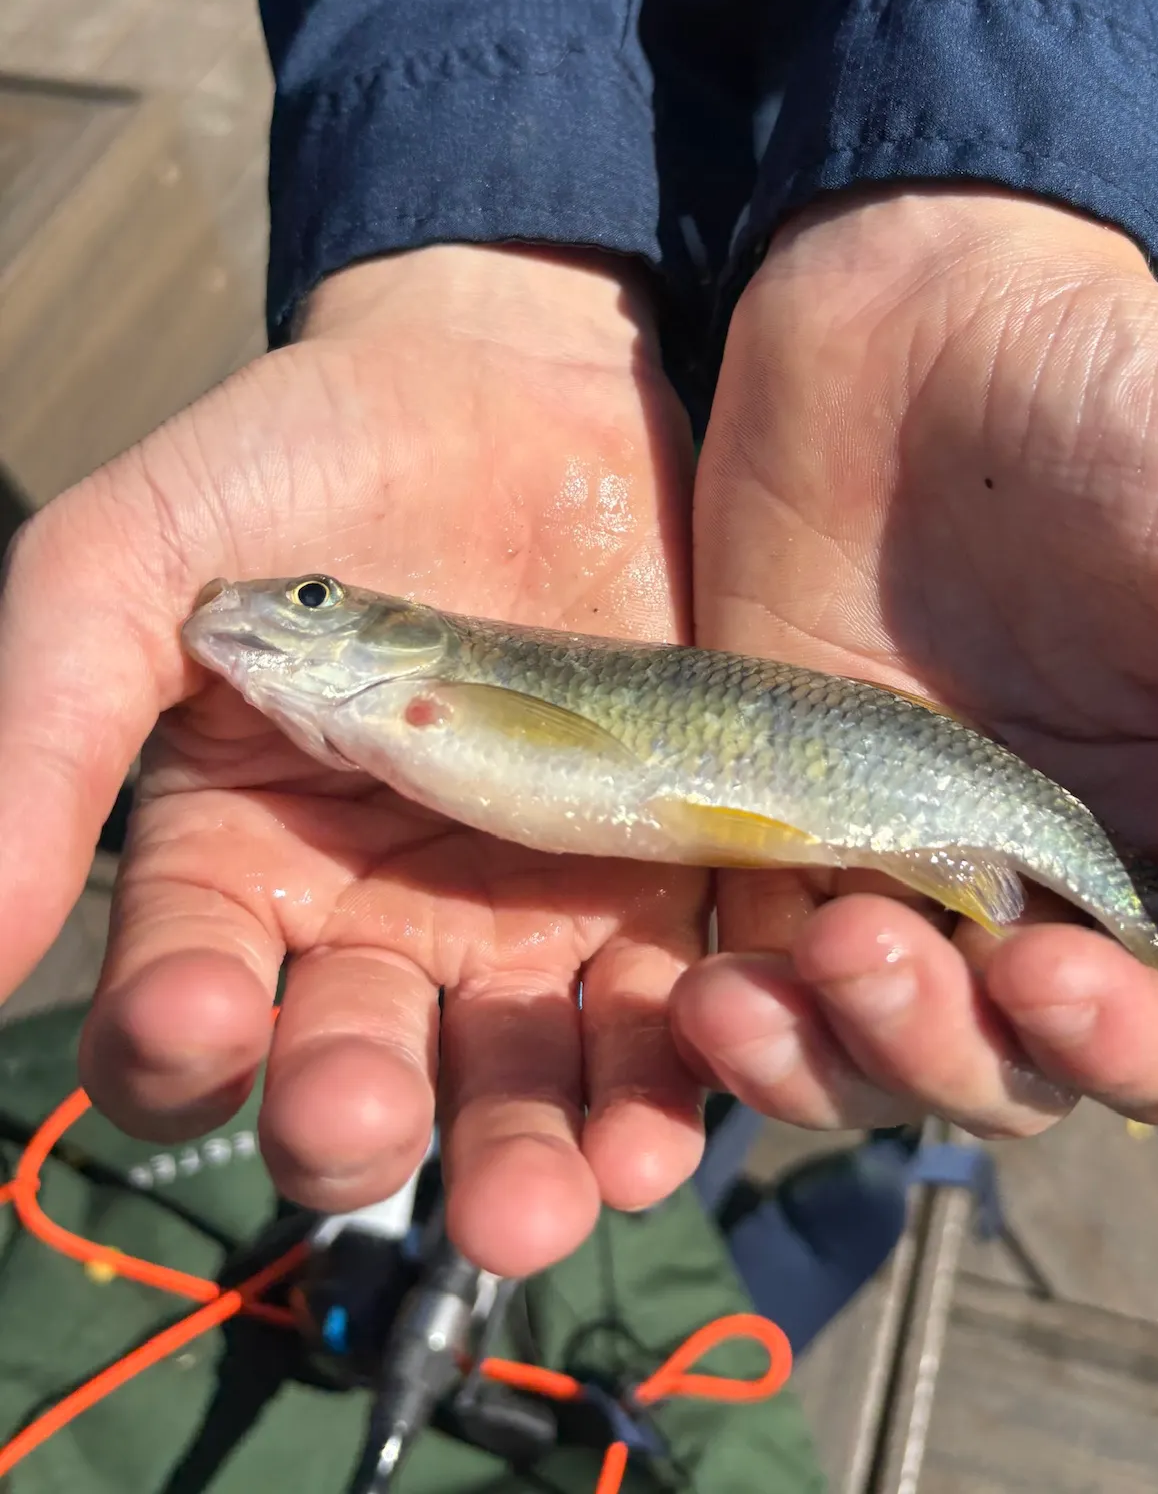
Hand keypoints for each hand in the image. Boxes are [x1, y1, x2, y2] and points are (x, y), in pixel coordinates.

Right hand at [0, 245, 706, 1274]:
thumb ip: (51, 723)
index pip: (190, 1006)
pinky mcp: (659, 879)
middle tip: (366, 1127)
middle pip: (364, 1073)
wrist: (521, 391)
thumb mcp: (140, 560)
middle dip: (360, 1124)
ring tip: (543, 1197)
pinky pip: (664, 1006)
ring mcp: (533, 913)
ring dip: (527, 1152)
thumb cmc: (307, 463)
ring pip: (522, 1075)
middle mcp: (388, 922)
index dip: (178, 1040)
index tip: (201, 1020)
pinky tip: (656, 1122)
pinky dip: (665, 1073)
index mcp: (244, 868)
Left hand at [675, 188, 1157, 1140]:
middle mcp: (1025, 879)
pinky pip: (744, 970)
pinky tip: (702, 989)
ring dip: (830, 1053)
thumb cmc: (1132, 404)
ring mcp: (881, 853)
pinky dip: (731, 1016)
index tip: (1063, 976)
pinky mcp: (761, 815)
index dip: (1129, 1050)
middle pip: (1002, 1070)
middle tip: (884, 944)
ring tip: (792, 962)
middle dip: (952, 1050)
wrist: (915, 303)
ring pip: (862, 1049)